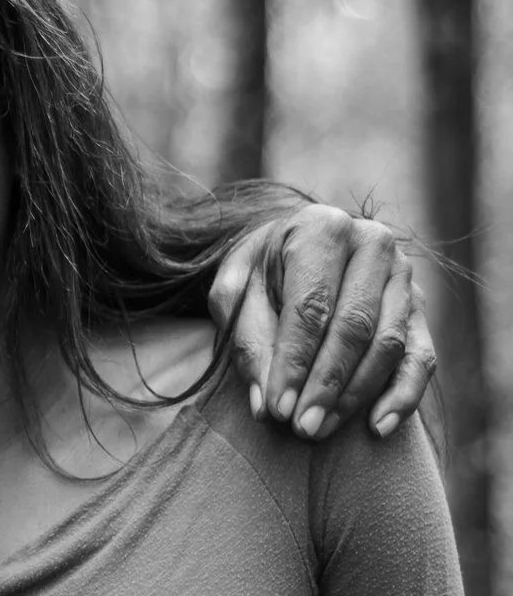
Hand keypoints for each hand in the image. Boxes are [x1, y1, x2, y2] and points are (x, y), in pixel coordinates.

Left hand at [209, 204, 435, 439]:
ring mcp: (403, 275)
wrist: (296, 245)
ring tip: (323, 429)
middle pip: (354, 326)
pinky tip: (377, 427)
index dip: (294, 361)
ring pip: (389, 344)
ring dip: (357, 395)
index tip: (278, 408)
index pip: (311, 305)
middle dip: (326, 384)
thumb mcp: (237, 288)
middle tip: (303, 427)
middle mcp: (372, 245)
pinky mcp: (420, 307)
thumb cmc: (262, 268)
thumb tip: (264, 402)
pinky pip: (421, 357)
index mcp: (322, 229)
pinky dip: (403, 395)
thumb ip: (247, 338)